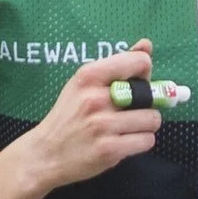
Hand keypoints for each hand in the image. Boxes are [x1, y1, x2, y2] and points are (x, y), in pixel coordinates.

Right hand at [19, 43, 164, 194]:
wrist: (45, 154)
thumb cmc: (68, 117)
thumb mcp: (84, 84)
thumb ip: (117, 64)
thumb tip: (147, 44)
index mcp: (89, 75)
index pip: (140, 62)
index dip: (144, 75)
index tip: (135, 86)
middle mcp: (95, 98)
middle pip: (150, 94)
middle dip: (146, 104)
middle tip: (129, 112)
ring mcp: (103, 125)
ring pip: (152, 119)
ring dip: (144, 126)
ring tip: (126, 129)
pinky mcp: (109, 149)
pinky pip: (147, 141)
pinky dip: (140, 143)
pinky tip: (123, 143)